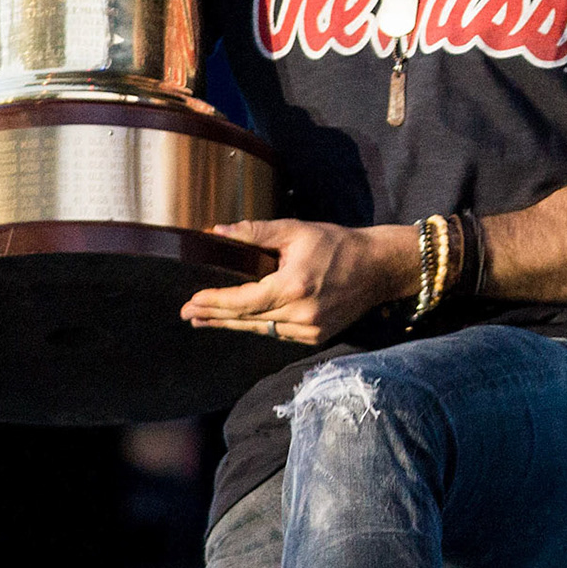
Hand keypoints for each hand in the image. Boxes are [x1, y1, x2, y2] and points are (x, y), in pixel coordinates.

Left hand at [181, 220, 417, 344]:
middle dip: (214, 317)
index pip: (242, 301)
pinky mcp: (317, 336)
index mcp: (293, 287)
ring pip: (261, 329)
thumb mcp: (296, 231)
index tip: (191, 303)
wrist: (378, 267)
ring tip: (206, 320)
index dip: (214, 303)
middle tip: (188, 315)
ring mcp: (310, 329)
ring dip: (233, 324)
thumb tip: (216, 233)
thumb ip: (254, 232)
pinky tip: (243, 320)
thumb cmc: (337, 244)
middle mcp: (300, 314)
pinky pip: (279, 333)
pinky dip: (260, 325)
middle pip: (246, 319)